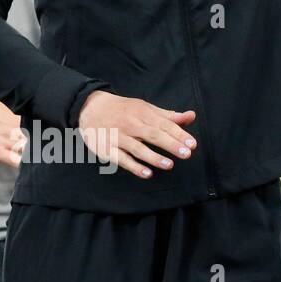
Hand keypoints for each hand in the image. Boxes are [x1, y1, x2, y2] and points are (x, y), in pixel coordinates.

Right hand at [77, 90, 196, 178]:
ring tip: (169, 165)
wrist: (89, 108)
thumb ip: (168, 116)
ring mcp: (117, 137)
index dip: (178, 134)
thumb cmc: (122, 110)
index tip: (192, 144)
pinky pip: (121, 159)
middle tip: (186, 154)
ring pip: (137, 148)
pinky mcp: (106, 148)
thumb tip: (191, 116)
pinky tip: (146, 174)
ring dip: (153, 157)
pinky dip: (133, 166)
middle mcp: (130, 124)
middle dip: (170, 144)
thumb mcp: (144, 108)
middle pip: (152, 134)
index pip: (163, 124)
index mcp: (141, 113)